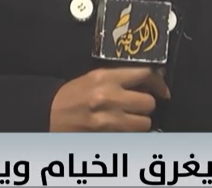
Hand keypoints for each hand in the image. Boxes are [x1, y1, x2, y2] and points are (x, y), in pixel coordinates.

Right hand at [49, 67, 169, 131]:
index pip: (145, 74)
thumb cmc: (72, 95)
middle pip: (149, 103)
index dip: (158, 82)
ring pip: (145, 124)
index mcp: (106, 78)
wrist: (48, 114)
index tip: (163, 90)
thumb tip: (152, 78)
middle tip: (137, 105)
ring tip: (128, 119)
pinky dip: (130, 134)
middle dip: (146, 105)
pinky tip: (121, 129)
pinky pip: (132, 137)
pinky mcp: (107, 137)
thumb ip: (121, 77)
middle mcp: (109, 98)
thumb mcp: (94, 77)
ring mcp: (109, 121)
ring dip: (140, 122)